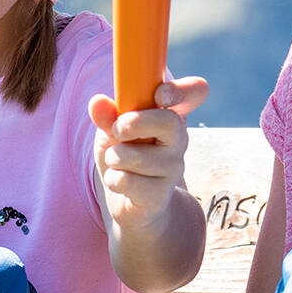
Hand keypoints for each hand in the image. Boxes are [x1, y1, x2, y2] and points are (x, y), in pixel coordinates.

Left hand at [88, 76, 208, 224]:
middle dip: (135, 123)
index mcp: (170, 114)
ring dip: (114, 157)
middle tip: (117, 129)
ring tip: (115, 160)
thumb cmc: (124, 155)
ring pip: (138, 156)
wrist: (130, 202)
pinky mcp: (161, 195)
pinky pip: (128, 181)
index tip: (160, 93)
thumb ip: (107, 115)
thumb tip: (97, 102)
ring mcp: (173, 168)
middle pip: (170, 122)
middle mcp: (179, 139)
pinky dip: (113, 179)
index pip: (194, 92)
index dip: (180, 90)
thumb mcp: (111, 131)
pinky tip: (120, 183)